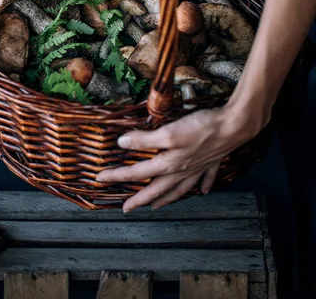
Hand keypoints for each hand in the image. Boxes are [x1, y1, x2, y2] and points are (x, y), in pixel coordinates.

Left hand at [97, 99, 271, 211]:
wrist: (233, 126)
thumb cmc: (201, 128)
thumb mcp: (169, 132)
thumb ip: (144, 139)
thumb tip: (122, 143)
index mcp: (168, 164)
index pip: (137, 172)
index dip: (118, 175)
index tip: (101, 179)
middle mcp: (182, 171)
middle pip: (156, 188)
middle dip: (139, 199)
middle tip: (126, 208)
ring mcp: (198, 168)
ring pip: (179, 189)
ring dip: (166, 198)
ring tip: (156, 207)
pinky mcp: (212, 162)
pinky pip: (205, 180)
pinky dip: (203, 187)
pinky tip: (203, 192)